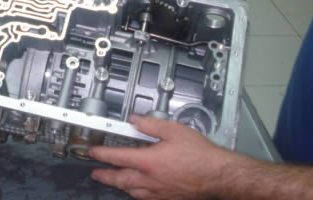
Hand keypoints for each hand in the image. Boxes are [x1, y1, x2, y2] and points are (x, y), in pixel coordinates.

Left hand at [88, 114, 237, 199]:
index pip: (117, 157)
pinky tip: (137, 192)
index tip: (92, 152)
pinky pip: (146, 199)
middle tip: (94, 172)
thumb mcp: (174, 130)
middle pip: (120, 179)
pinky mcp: (169, 198)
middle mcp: (151, 179)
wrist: (220, 174)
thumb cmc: (201, 154)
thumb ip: (151, 124)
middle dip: (105, 175)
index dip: (101, 154)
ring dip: (119, 185)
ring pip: (132, 191)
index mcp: (149, 161)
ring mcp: (160, 192)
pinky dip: (136, 194)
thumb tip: (135, 120)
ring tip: (112, 182)